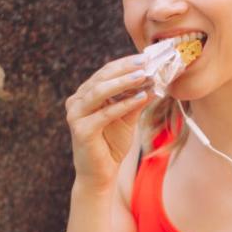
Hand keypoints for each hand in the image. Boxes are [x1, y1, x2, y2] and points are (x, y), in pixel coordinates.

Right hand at [65, 53, 156, 192]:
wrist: (100, 174)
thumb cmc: (112, 144)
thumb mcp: (128, 118)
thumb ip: (137, 99)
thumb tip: (155, 81)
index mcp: (86, 94)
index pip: (106, 72)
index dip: (126, 63)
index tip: (147, 57)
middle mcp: (77, 101)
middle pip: (102, 77)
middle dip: (126, 69)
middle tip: (146, 63)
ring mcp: (76, 115)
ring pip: (100, 91)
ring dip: (124, 82)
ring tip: (144, 76)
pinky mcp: (81, 130)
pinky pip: (105, 113)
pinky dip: (124, 104)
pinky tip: (141, 98)